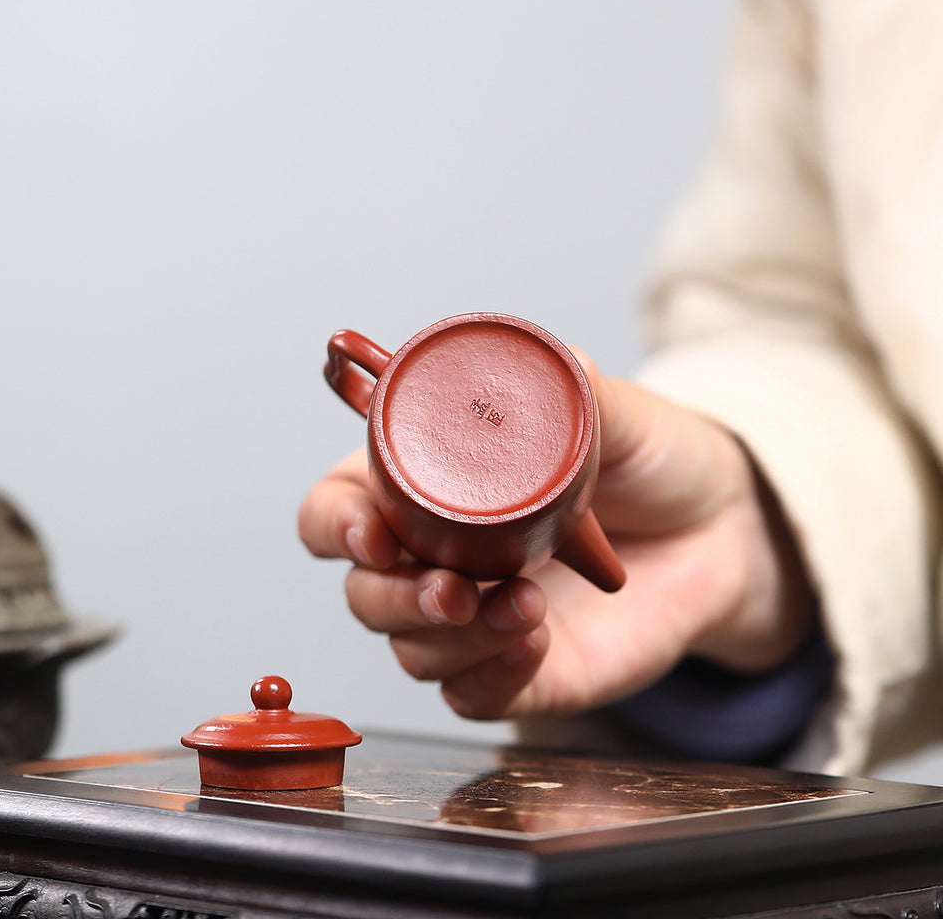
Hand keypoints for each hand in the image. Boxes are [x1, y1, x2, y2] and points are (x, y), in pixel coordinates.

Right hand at [297, 349, 814, 720]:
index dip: (336, 525)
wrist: (722, 528)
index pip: (338, 508)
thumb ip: (574, 386)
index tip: (373, 531)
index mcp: (431, 484)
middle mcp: (440, 554)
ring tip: (523, 605)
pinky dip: (490, 676)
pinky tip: (534, 639)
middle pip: (364, 593)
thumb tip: (538, 363)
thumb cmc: (653, 460)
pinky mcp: (523, 668)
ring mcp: (477, 616)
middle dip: (392, 598)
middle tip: (452, 586)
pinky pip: (471, 696)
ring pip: (412, 651)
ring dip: (452, 637)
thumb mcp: (615, 412)